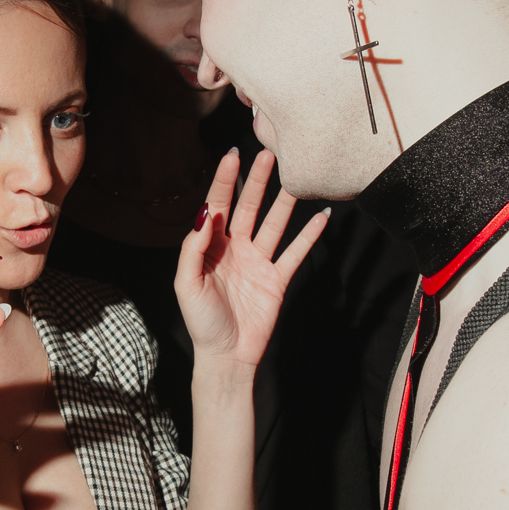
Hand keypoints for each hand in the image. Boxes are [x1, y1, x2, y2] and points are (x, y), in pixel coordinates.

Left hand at [175, 149, 328, 369]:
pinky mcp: (276, 279)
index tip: (233, 154)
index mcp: (211, 247)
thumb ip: (193, 248)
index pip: (219, 205)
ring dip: (285, 202)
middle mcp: (235, 249)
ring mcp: (258, 262)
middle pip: (248, 206)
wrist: (226, 356)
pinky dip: (309, 235)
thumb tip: (206, 213)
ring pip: (274, 224)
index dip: (225, 180)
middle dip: (257, 180)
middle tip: (268, 153)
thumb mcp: (187, 284)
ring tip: (297, 177)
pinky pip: (295, 252)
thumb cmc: (201, 322)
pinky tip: (321, 216)